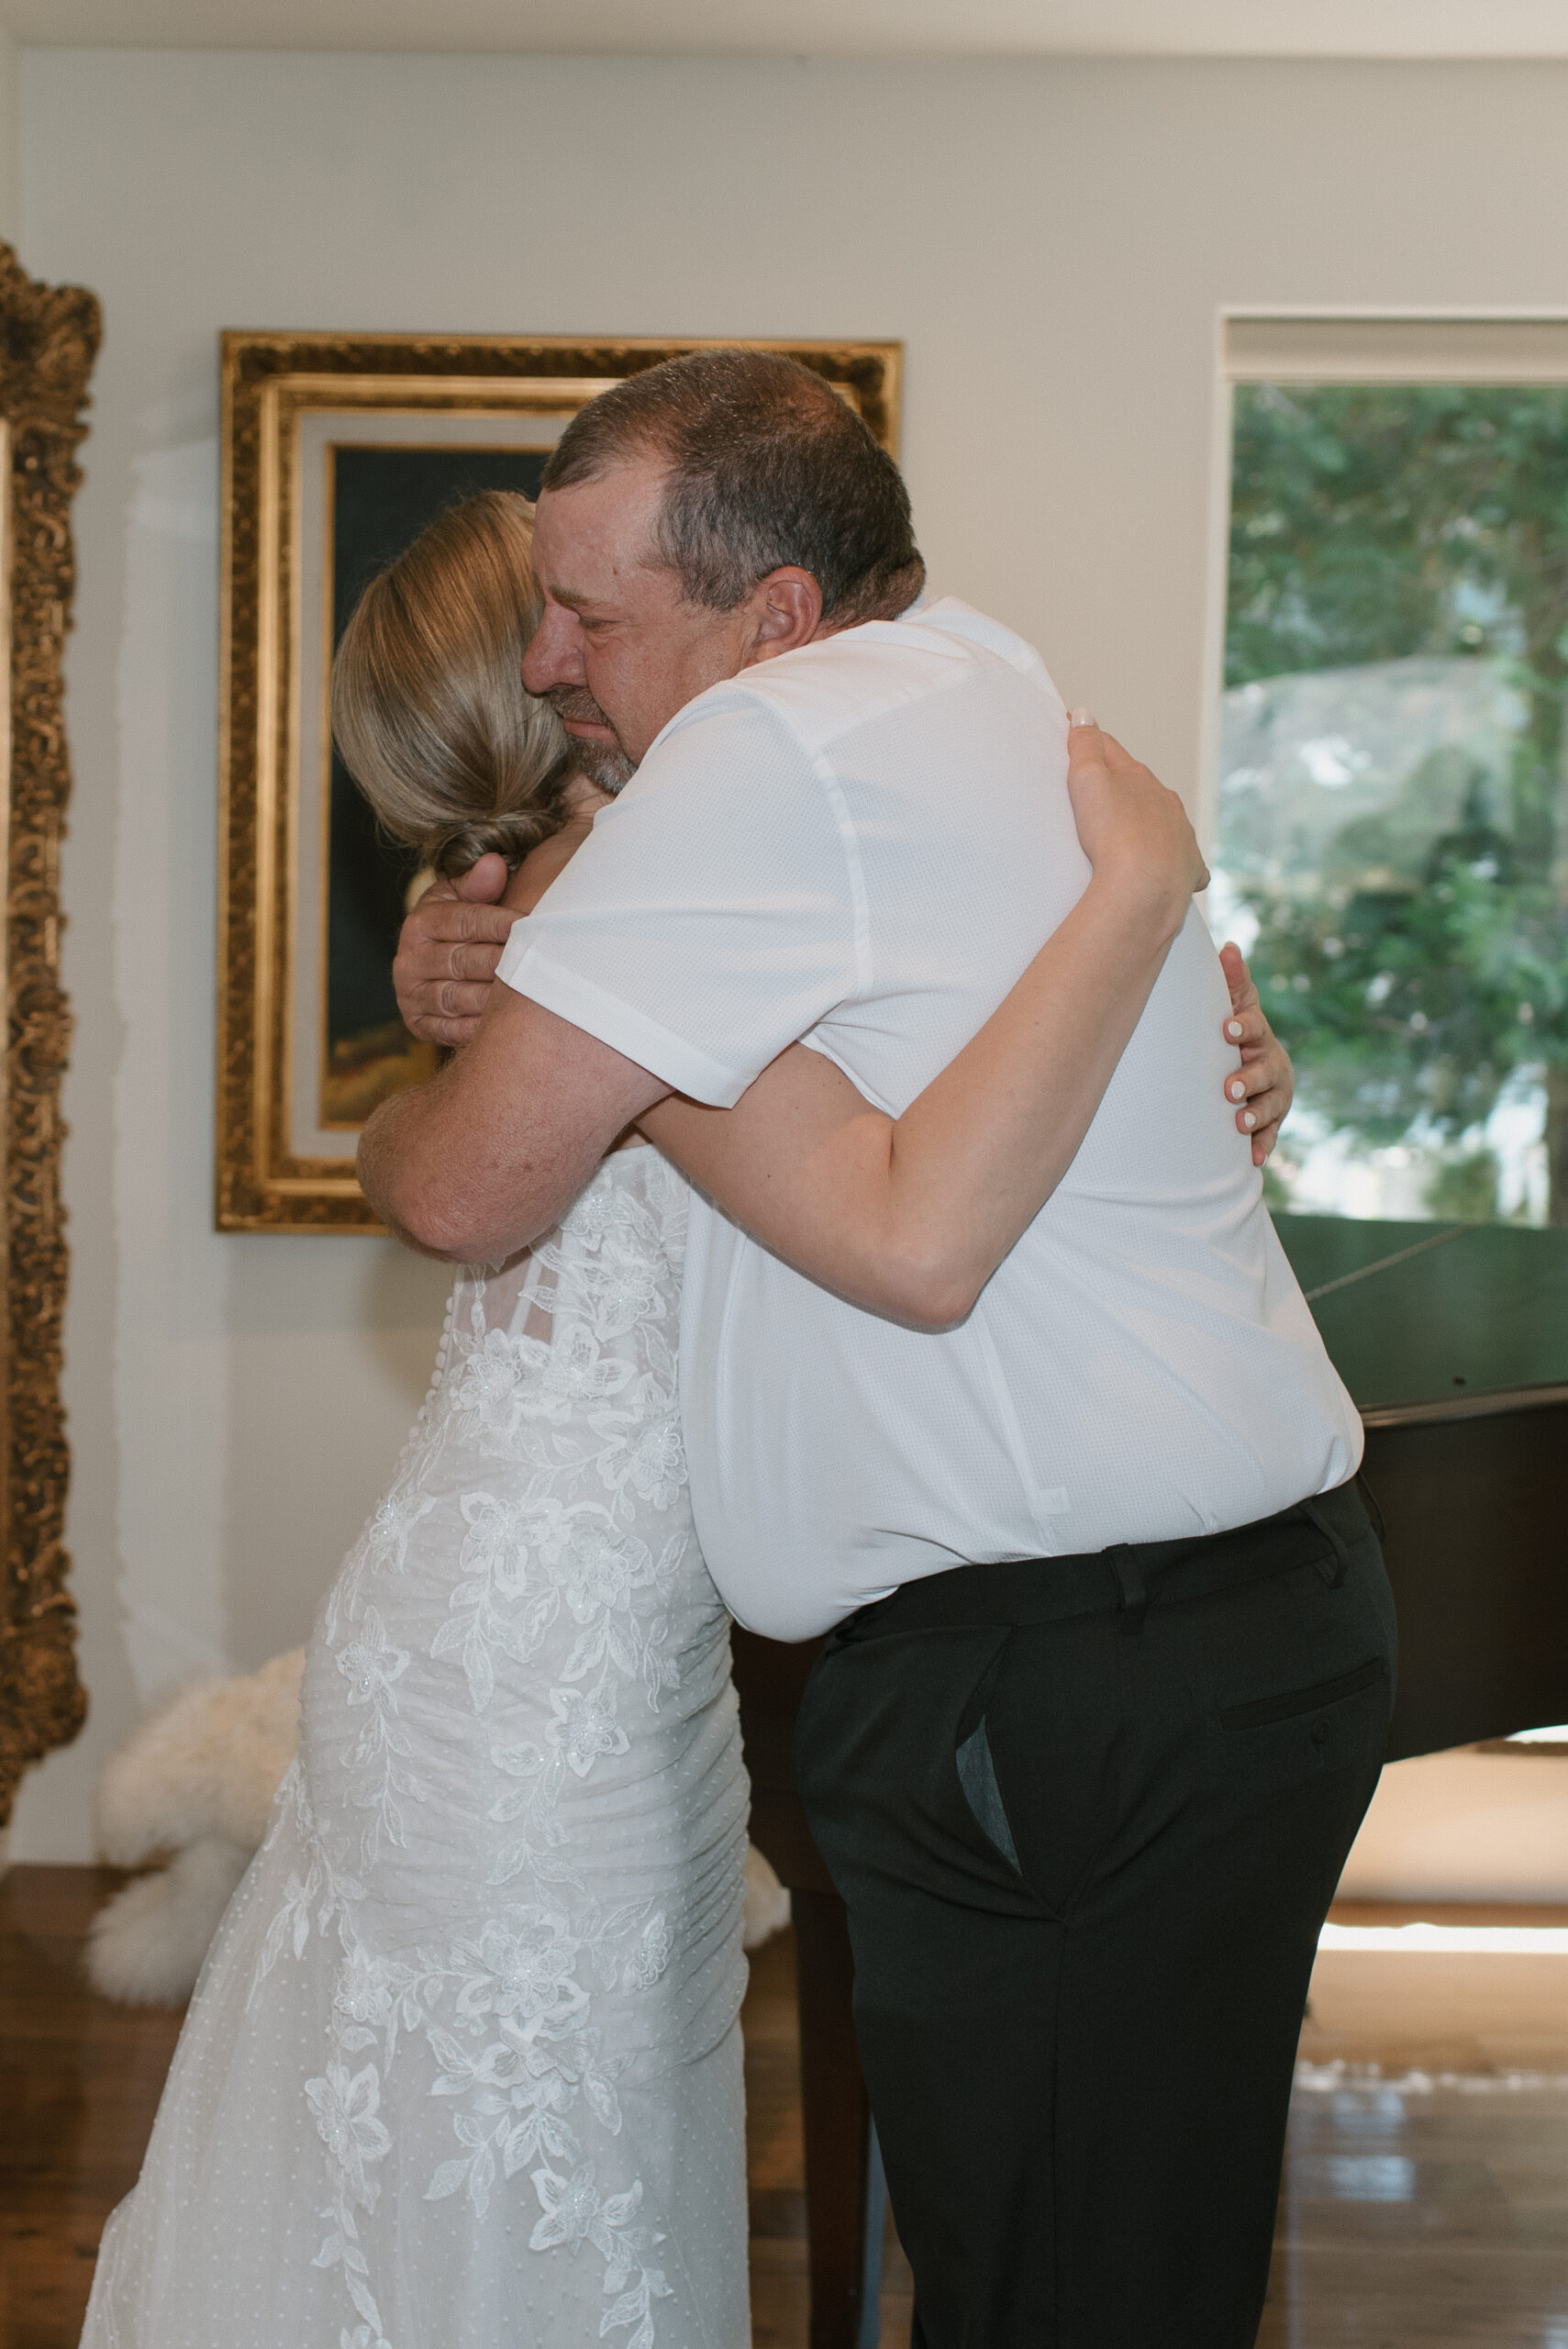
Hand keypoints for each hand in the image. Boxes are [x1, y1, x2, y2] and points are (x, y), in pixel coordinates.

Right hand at [392, 852, 512, 1047]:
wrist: (433, 965)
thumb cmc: (460, 925)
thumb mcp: (462, 898)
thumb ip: (479, 884)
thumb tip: (494, 863)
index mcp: (420, 923)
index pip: (462, 921)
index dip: (498, 923)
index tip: (531, 924)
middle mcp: (408, 960)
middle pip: (461, 961)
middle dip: (502, 962)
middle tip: (538, 964)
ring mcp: (410, 995)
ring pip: (457, 998)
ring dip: (493, 999)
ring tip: (529, 996)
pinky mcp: (418, 1024)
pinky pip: (450, 1031)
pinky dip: (479, 1028)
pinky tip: (507, 1024)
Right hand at [1065, 711, 1209, 922]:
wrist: (1145, 888)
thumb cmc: (1114, 835)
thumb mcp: (1088, 781)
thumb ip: (1085, 747)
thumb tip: (1084, 716)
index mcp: (1140, 779)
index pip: (1113, 752)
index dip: (1092, 745)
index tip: (1078, 740)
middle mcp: (1166, 803)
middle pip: (1141, 787)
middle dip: (1123, 787)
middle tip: (1099, 795)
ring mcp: (1180, 836)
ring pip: (1165, 821)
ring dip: (1148, 823)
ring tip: (1126, 835)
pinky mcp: (1187, 869)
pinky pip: (1184, 861)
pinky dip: (1174, 862)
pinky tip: (1162, 868)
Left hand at [1218, 941, 1293, 1166]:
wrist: (1254, 1066)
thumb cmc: (1237, 1033)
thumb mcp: (1236, 1007)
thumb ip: (1232, 982)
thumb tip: (1227, 946)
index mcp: (1259, 1036)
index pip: (1254, 1028)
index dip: (1243, 1028)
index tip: (1227, 1028)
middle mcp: (1272, 1065)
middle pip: (1265, 1072)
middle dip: (1249, 1080)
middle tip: (1229, 1089)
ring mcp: (1274, 1095)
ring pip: (1270, 1106)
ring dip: (1256, 1116)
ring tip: (1239, 1124)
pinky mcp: (1271, 1122)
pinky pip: (1270, 1136)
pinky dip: (1262, 1147)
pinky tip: (1252, 1159)